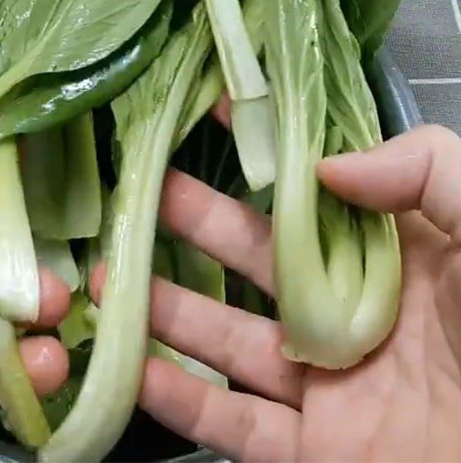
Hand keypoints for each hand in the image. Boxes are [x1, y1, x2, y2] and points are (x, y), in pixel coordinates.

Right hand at [104, 124, 460, 460]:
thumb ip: (431, 173)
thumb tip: (327, 164)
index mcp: (398, 259)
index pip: (317, 191)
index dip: (268, 150)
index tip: (215, 110)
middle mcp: (353, 314)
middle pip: (256, 260)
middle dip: (193, 221)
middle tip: (138, 186)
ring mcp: (330, 386)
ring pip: (230, 339)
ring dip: (166, 309)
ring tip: (110, 272)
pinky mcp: (316, 454)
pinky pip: (235, 426)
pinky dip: (181, 401)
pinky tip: (133, 369)